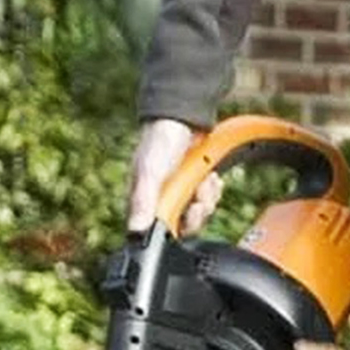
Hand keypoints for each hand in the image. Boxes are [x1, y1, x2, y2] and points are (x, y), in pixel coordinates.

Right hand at [126, 116, 220, 232]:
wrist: (181, 116)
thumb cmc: (159, 142)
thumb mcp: (150, 172)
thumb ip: (143, 201)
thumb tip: (135, 232)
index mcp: (146, 204)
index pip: (165, 233)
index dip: (184, 226)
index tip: (193, 209)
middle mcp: (163, 202)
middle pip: (188, 225)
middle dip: (200, 209)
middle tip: (202, 192)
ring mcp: (180, 194)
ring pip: (200, 212)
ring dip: (208, 196)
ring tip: (207, 178)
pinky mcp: (194, 186)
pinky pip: (208, 198)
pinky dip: (213, 188)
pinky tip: (211, 176)